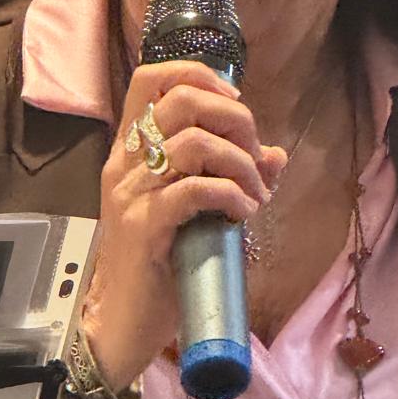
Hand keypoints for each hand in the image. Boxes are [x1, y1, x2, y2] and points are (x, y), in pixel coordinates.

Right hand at [81, 60, 286, 389]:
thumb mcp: (197, 212)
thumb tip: (276, 154)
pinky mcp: (144, 227)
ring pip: (194, 144)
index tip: (235, 106)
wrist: (121, 322)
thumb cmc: (159, 264)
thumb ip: (231, 177)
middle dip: (235, 120)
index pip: (152, 80)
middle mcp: (127, 164)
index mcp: (133, 152)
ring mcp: (132, 194)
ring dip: (241, 165)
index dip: (199, 76)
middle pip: (182, 102)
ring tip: (255, 195)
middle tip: (254, 158)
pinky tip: (242, 213)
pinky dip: (230, 194)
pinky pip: (193, 190)